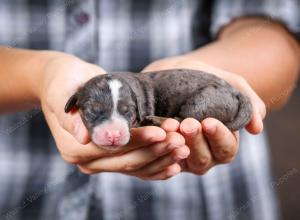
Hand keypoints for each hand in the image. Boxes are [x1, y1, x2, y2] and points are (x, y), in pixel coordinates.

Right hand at [40, 53, 189, 179]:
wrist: (70, 83)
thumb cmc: (67, 80)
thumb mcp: (63, 88)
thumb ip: (70, 113)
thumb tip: (83, 138)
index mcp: (74, 147)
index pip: (111, 147)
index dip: (138, 140)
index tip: (161, 131)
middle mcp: (87, 161)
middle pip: (127, 162)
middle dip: (156, 151)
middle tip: (180, 139)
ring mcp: (102, 163)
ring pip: (137, 168)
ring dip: (162, 158)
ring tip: (184, 147)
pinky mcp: (115, 159)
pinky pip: (139, 169)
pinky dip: (158, 166)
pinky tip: (176, 163)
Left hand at [142, 55, 265, 173]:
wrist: (169, 72)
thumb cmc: (201, 79)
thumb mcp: (227, 83)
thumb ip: (247, 102)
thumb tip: (257, 129)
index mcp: (221, 140)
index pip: (226, 149)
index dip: (219, 138)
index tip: (208, 122)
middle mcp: (203, 152)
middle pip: (205, 160)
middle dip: (197, 142)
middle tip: (188, 123)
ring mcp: (181, 154)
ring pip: (183, 161)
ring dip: (179, 146)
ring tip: (173, 126)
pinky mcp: (162, 152)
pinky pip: (162, 158)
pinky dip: (161, 148)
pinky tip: (158, 134)